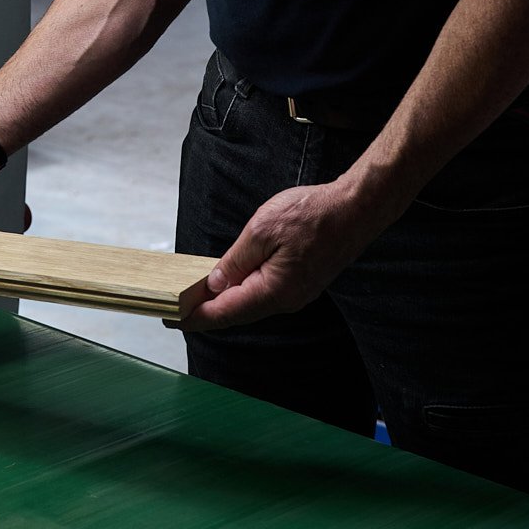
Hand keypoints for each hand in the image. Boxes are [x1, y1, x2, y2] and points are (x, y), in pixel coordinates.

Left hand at [185, 178, 385, 329]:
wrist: (357, 209)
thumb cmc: (313, 214)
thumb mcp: (262, 229)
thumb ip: (236, 260)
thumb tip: (217, 284)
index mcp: (274, 291)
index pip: (225, 313)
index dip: (195, 317)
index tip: (171, 319)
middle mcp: (286, 301)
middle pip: (237, 313)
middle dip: (206, 311)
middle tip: (176, 306)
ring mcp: (296, 294)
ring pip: (252, 303)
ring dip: (225, 301)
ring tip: (197, 294)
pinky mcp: (302, 284)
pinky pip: (265, 293)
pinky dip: (244, 291)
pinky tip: (231, 281)